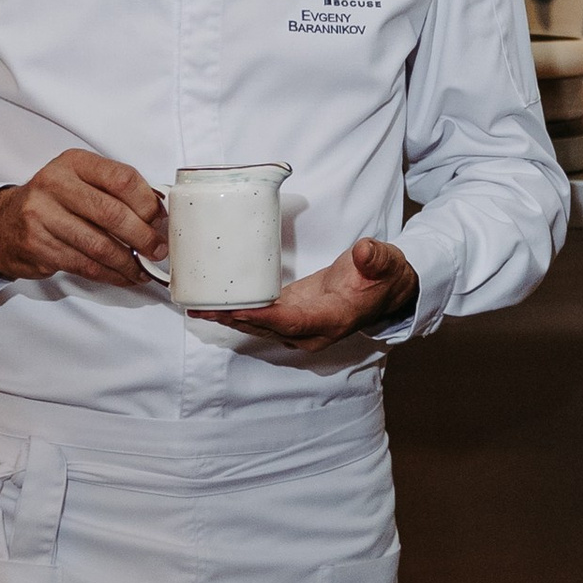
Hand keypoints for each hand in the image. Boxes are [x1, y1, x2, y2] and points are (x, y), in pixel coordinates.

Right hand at [0, 149, 167, 288]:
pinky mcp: (38, 246)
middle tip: (158, 250)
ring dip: (128, 262)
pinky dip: (110, 274)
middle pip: (112, 214)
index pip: (122, 179)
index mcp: (73, 163)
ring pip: (98, 245)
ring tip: (143, 269)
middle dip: (143, 237)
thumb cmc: (52, 202)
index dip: (148, 203)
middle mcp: (55, 184)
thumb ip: (114, 191)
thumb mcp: (79, 181)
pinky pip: (84, 265)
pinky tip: (123, 276)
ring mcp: (42, 216)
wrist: (1, 224)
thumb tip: (159, 215)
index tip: (160, 220)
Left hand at [207, 233, 418, 350]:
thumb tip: (365, 251)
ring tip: (197, 306)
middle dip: (234, 319)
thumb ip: (375, 258)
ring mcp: (299, 325)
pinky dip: (238, 311)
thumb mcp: (384, 262)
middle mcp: (312, 330)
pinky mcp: (291, 313)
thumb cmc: (383, 276)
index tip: (237, 310)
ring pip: (259, 325)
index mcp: (333, 319)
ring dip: (229, 317)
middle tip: (202, 307)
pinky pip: (260, 316)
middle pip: (267, 328)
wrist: (385, 288)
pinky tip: (215, 301)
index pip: (293, 322)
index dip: (264, 317)